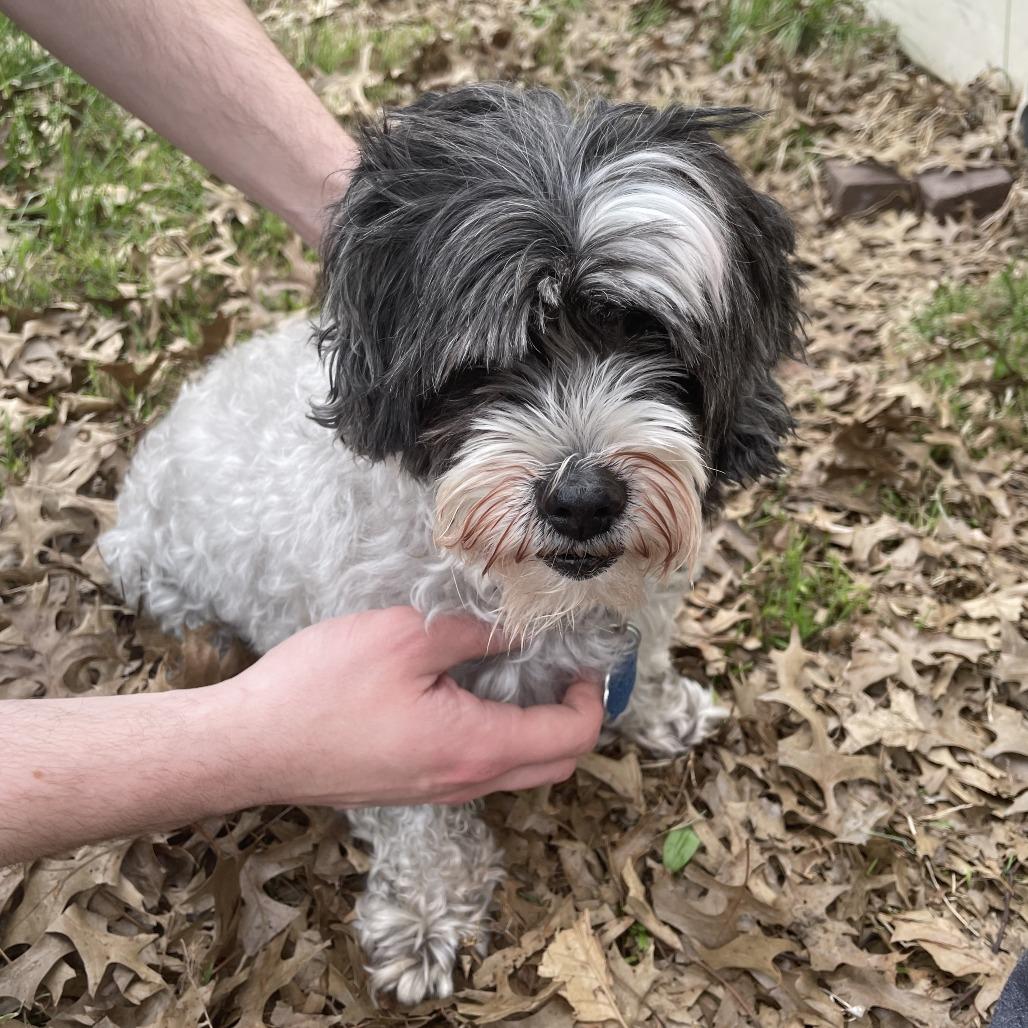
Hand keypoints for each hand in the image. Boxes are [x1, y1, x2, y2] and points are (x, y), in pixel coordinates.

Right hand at [231, 606, 604, 806]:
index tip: (581, 659)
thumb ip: (475, 633)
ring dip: (532, 728)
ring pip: (514, 770)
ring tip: (514, 671)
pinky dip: (494, 736)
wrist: (249, 746)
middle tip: (559, 668)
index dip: (592, 696)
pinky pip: (475, 769)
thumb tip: (519, 629)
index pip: (572, 738)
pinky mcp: (409, 787)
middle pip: (553, 764)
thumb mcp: (406, 638)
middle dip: (572, 717)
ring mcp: (436, 791)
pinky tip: (465, 691)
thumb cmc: (321, 690)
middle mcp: (465, 782)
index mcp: (476, 747)